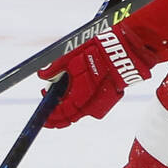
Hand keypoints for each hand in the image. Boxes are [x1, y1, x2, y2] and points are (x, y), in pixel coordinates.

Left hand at [38, 26, 152, 127]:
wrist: (124, 50)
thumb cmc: (97, 50)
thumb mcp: (70, 55)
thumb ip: (54, 68)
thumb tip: (42, 75)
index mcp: (80, 93)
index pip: (62, 113)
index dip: (51, 117)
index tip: (45, 116)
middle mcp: (91, 102)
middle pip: (71, 117)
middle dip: (59, 116)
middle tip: (51, 111)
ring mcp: (102, 101)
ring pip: (81, 112)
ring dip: (71, 110)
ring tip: (63, 100)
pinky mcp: (110, 97)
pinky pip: (92, 105)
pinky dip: (82, 103)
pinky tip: (79, 92)